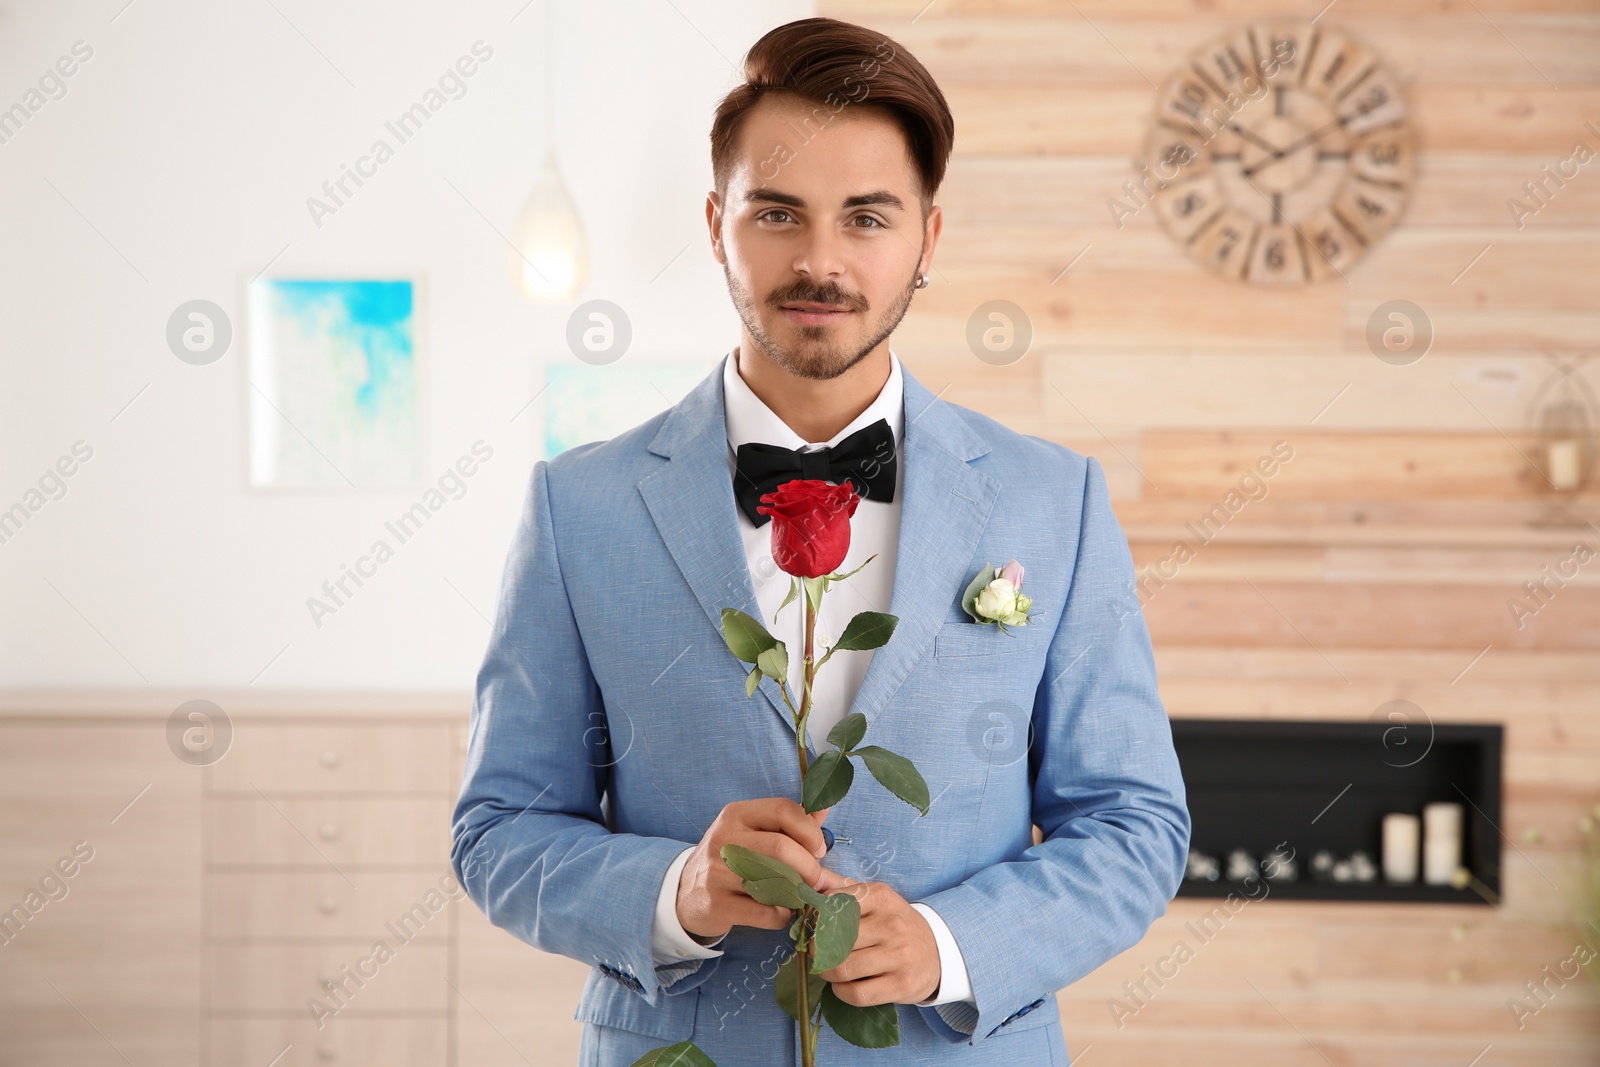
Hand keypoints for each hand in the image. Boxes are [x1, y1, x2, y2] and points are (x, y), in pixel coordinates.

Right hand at [676, 798, 830, 940]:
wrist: (685, 893)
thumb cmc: (729, 858)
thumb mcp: (752, 832)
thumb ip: (789, 822)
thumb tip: (824, 810)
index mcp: (737, 814)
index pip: (783, 810)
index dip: (810, 831)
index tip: (818, 849)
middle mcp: (724, 839)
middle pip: (781, 847)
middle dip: (809, 866)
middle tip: (816, 879)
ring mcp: (717, 873)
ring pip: (774, 881)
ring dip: (798, 892)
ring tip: (801, 895)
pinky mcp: (718, 905)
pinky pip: (765, 913)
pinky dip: (782, 915)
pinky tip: (779, 912)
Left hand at [810, 868, 941, 1004]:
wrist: (938, 951)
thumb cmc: (894, 924)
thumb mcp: (875, 899)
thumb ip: (839, 887)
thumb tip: (806, 882)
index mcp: (880, 896)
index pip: (833, 904)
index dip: (815, 920)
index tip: (813, 928)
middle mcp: (891, 924)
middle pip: (834, 940)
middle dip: (817, 950)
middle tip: (818, 953)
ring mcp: (899, 955)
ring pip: (842, 969)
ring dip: (827, 973)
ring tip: (830, 969)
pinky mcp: (901, 985)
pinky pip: (856, 994)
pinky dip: (841, 992)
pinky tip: (844, 985)